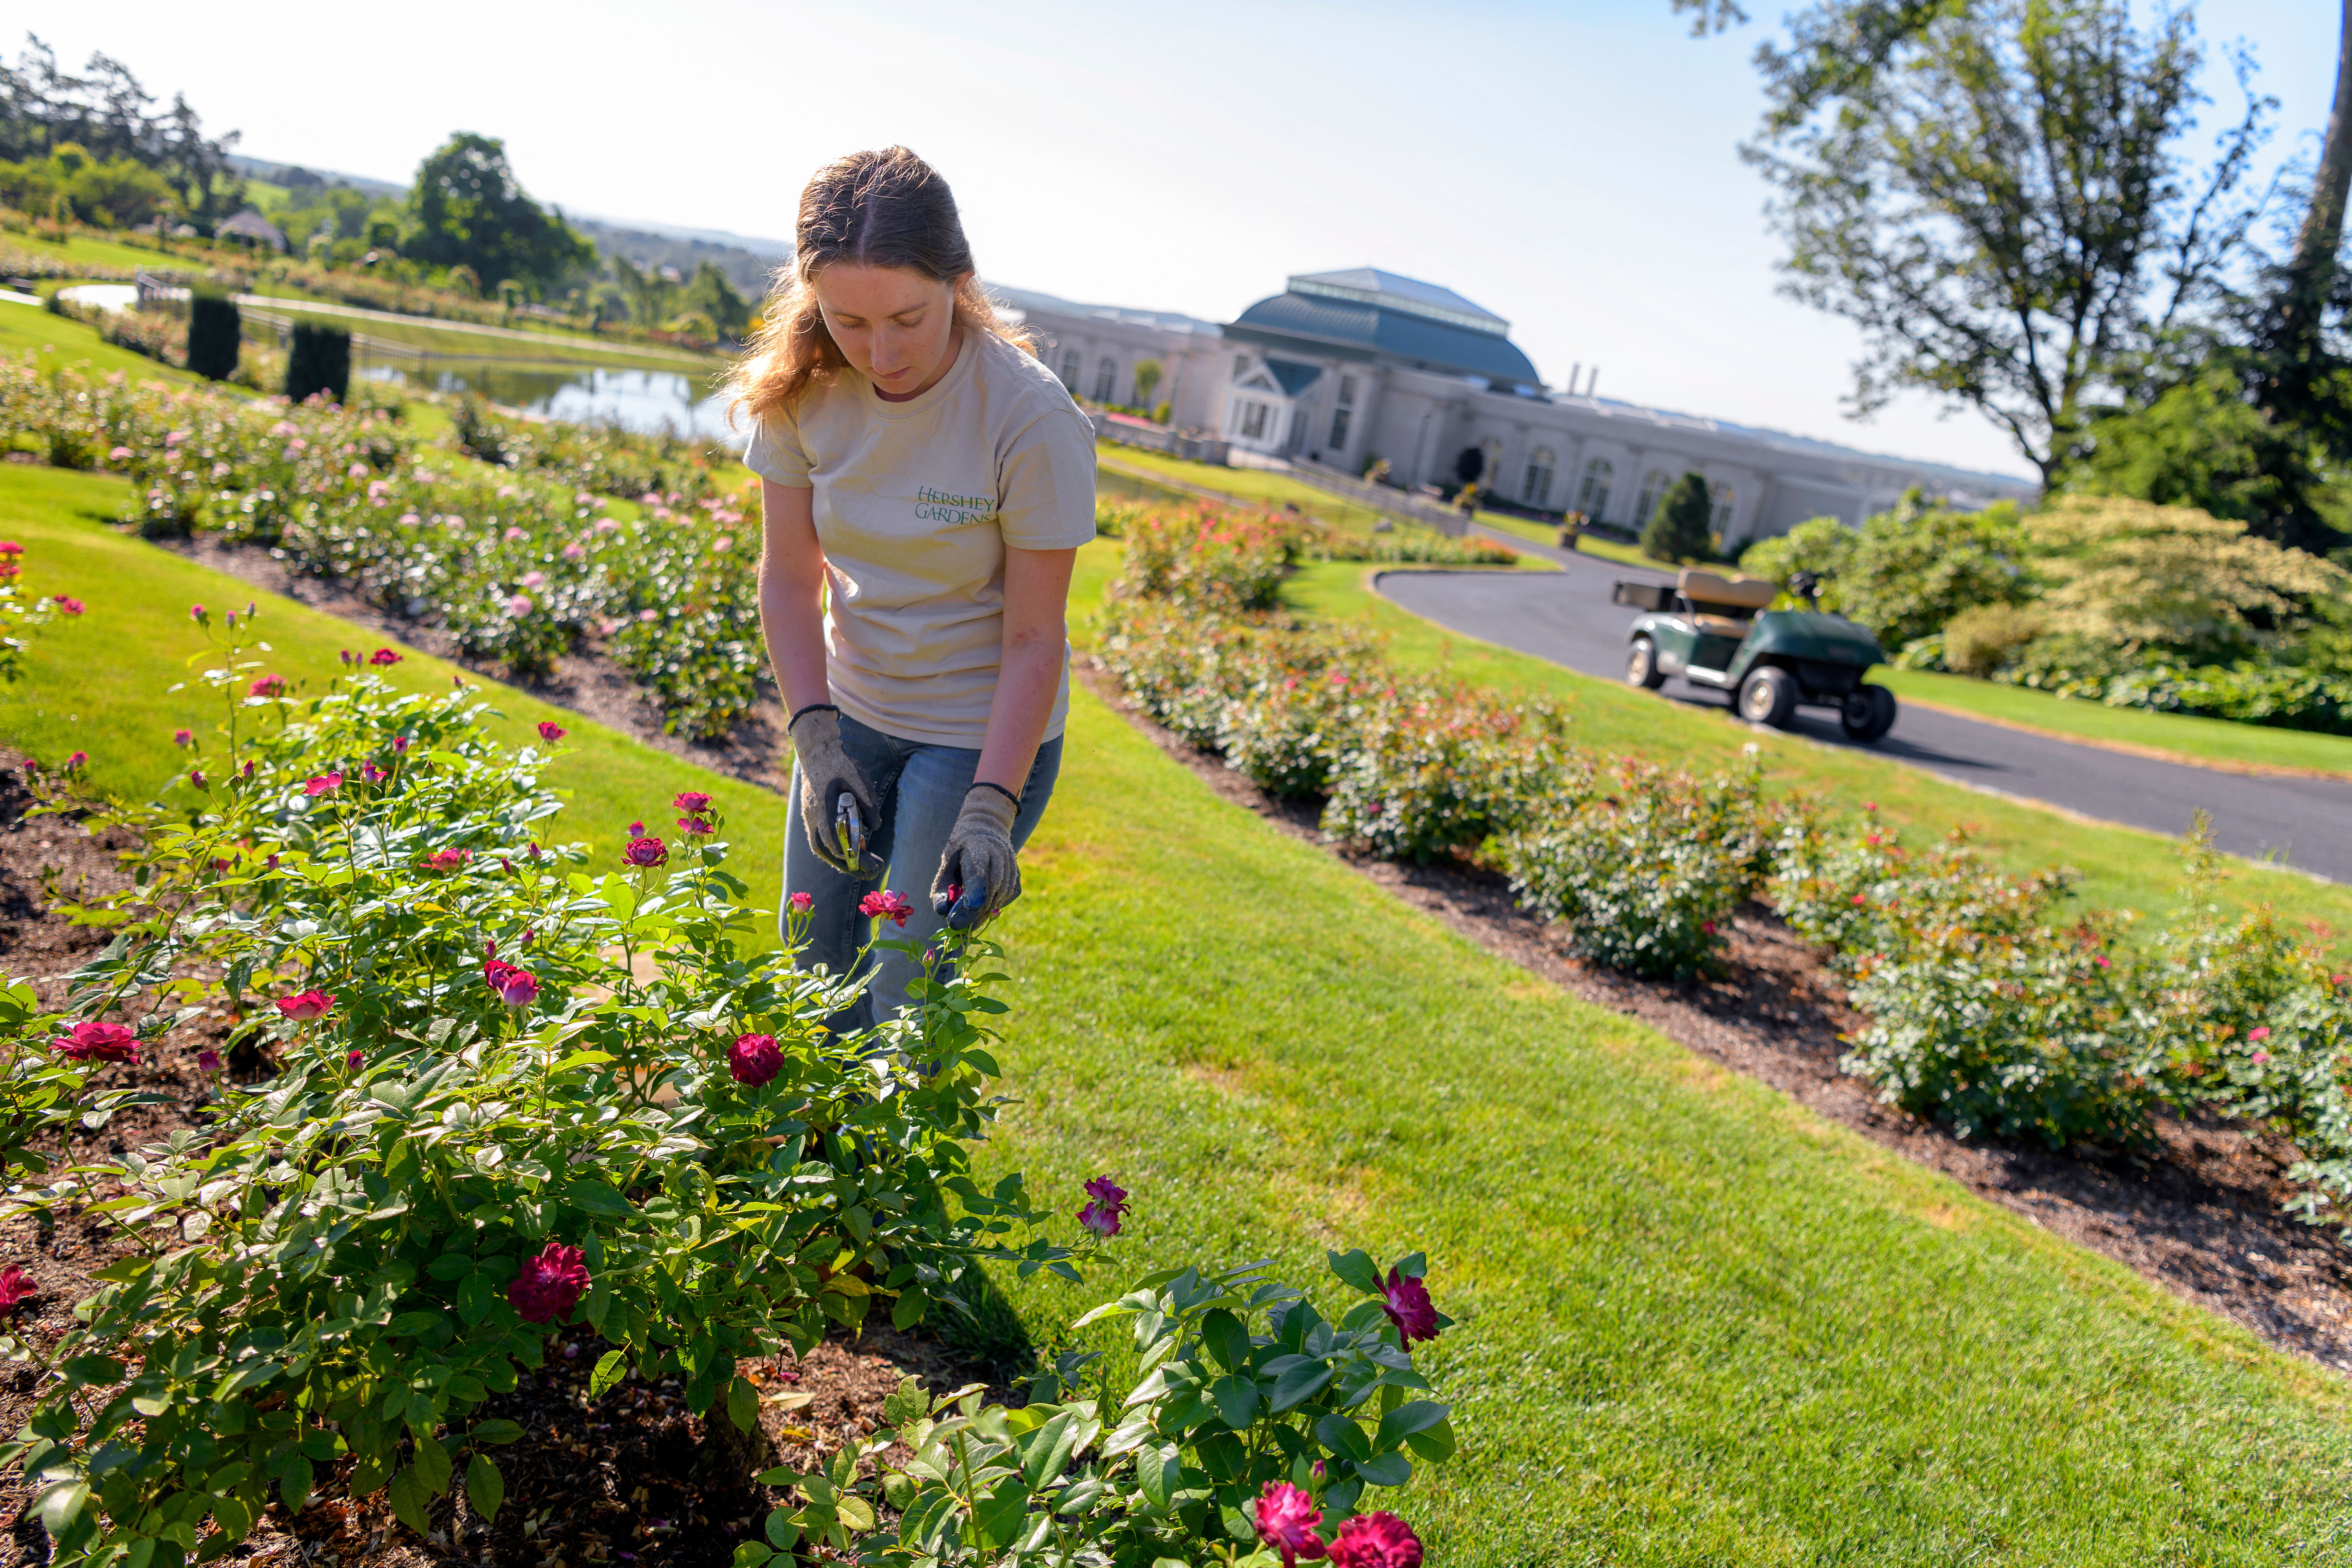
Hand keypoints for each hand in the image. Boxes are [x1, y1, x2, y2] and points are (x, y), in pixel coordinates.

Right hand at [789, 706, 878, 873]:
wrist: (817, 751)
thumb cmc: (840, 764)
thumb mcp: (861, 781)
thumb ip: (869, 805)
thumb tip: (874, 828)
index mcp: (823, 811)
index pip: (835, 844)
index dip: (853, 858)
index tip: (871, 865)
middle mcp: (812, 818)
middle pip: (827, 852)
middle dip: (850, 865)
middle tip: (872, 871)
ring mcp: (808, 818)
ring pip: (821, 848)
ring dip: (841, 859)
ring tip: (862, 865)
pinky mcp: (809, 815)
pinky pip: (819, 839)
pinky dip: (833, 849)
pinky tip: (848, 850)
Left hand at [932, 785, 1019, 928]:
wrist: (985, 832)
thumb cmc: (960, 852)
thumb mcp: (945, 865)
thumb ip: (941, 889)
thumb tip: (942, 913)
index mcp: (978, 848)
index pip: (978, 874)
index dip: (972, 896)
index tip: (958, 916)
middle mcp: (1000, 855)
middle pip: (990, 891)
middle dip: (973, 913)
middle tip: (958, 926)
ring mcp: (1012, 866)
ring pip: (999, 898)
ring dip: (982, 912)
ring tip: (969, 917)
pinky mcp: (1017, 878)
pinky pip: (1006, 898)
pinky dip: (993, 906)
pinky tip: (982, 903)